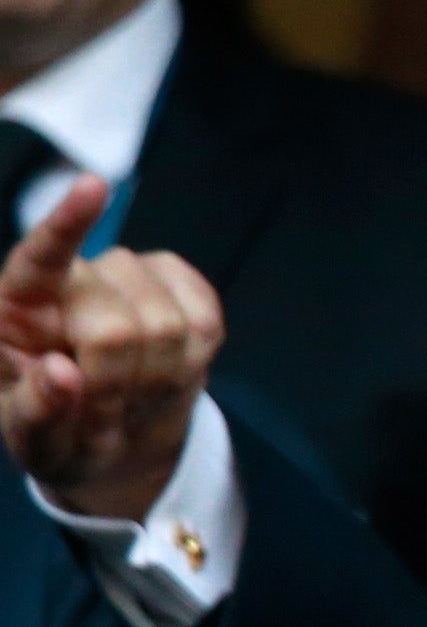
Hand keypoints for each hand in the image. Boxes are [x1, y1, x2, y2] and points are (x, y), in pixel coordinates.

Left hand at [0, 179, 220, 520]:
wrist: (115, 438)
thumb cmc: (60, 434)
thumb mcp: (35, 441)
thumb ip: (37, 413)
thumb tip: (60, 374)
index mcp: (17, 308)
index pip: (41, 257)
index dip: (68, 223)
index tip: (94, 186)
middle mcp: (74, 281)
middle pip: (117, 327)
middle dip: (119, 387)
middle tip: (106, 413)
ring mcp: (132, 279)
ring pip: (169, 326)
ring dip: (158, 381)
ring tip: (133, 397)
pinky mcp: (184, 288)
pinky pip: (207, 322)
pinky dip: (193, 363)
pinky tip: (167, 373)